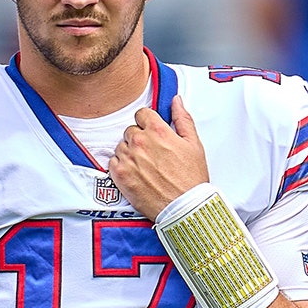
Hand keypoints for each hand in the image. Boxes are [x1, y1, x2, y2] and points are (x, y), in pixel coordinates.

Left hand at [107, 95, 208, 219]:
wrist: (184, 207)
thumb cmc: (191, 179)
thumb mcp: (194, 144)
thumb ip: (182, 119)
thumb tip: (176, 101)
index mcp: (158, 132)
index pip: (142, 114)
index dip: (147, 122)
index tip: (152, 131)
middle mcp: (140, 142)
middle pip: (130, 130)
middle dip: (140, 138)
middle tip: (152, 153)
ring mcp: (127, 158)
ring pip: (121, 145)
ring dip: (130, 152)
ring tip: (146, 165)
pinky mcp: (119, 174)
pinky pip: (113, 161)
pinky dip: (122, 165)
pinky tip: (136, 173)